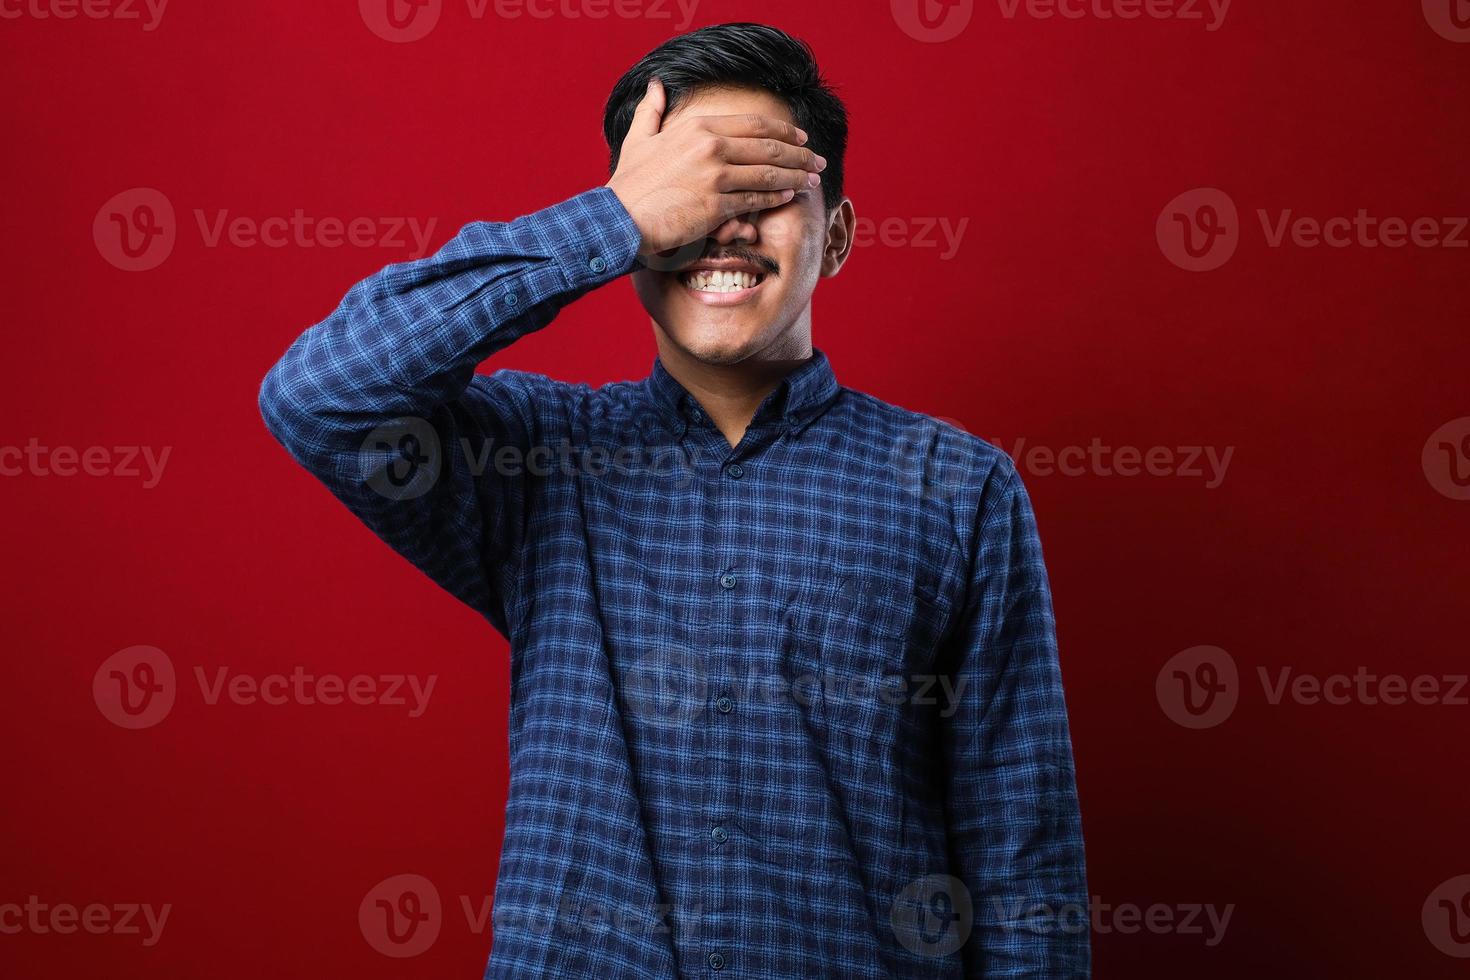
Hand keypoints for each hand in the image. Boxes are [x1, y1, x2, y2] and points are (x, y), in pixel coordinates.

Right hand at [605, 77, 826, 256]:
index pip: (754, 124)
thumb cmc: (629, 183)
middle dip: (800, 154)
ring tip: (811, 180)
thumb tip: (657, 86)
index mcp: (699, 128)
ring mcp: (715, 176)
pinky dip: (776, 198)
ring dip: (795, 176)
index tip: (800, 137)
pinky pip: (756, 200)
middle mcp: (711, 146)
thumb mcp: (638, 139)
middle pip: (769, 146)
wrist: (620, 218)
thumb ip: (651, 110)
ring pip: (768, 173)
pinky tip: (788, 196)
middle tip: (818, 160)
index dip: (783, 130)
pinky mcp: (717, 205)